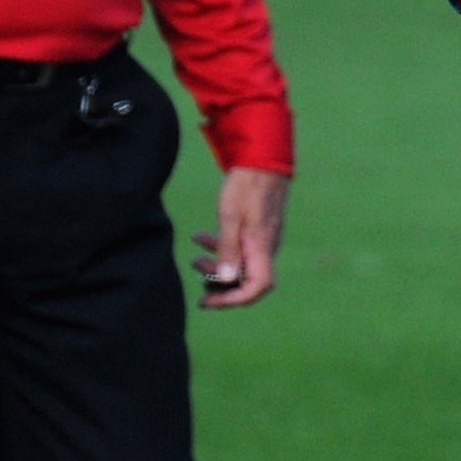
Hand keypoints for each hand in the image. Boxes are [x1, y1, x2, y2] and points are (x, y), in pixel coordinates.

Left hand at [192, 167, 288, 308]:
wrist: (262, 160)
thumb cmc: (247, 185)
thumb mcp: (230, 215)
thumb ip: (228, 249)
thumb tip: (224, 281)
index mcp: (262, 248)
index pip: (255, 289)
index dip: (232, 300)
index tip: (209, 300)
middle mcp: (265, 249)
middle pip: (246, 282)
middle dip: (220, 285)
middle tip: (197, 274)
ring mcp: (262, 241)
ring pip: (240, 266)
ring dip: (217, 267)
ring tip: (195, 257)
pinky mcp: (256, 232)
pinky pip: (240, 251)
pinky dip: (220, 249)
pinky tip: (200, 237)